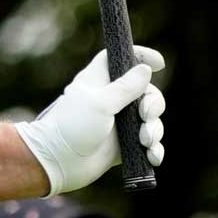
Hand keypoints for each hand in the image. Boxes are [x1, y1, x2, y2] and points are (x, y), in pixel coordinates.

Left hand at [14, 46, 164, 194]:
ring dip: (154, 129)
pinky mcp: (124, 145)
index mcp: (100, 80)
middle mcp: (112, 99)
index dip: (140, 56)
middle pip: (146, 91)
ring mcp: (119, 123)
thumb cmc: (73, 126)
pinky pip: (148, 144)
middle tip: (146, 115)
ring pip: (150, 119)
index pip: (121, 59)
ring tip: (144, 141)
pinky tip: (152, 156)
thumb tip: (145, 69)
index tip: (159, 63)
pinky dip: (153, 149)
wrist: (58, 161)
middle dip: (154, 103)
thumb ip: (125, 87)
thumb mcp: (100, 103)